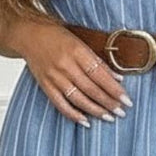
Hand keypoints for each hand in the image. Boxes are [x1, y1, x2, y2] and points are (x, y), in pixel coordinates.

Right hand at [18, 21, 132, 126]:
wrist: (28, 34)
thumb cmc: (56, 36)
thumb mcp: (81, 42)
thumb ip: (98, 60)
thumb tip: (117, 78)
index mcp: (76, 51)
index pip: (100, 75)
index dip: (114, 89)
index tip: (126, 99)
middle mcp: (65, 65)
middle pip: (91, 89)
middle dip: (108, 102)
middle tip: (121, 112)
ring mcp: (54, 77)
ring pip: (78, 98)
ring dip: (95, 110)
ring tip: (108, 117)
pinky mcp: (45, 85)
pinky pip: (60, 104)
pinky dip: (73, 114)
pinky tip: (85, 121)